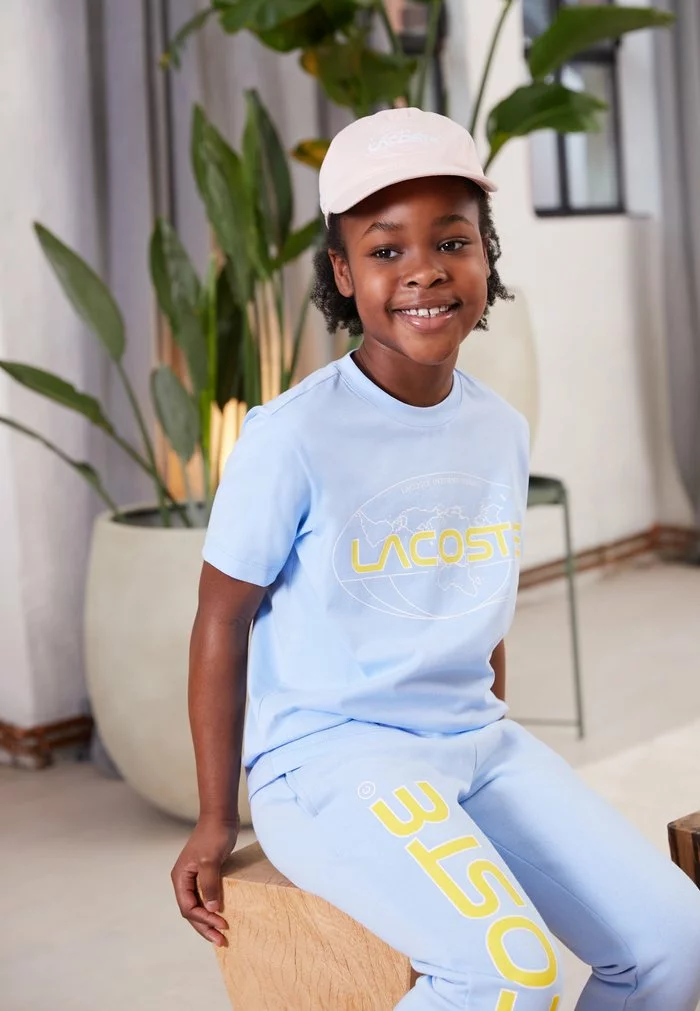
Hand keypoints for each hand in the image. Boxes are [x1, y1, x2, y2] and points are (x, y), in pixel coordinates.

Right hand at [171, 814, 239, 945]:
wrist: (221, 815)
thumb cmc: (214, 834)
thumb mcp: (211, 860)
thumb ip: (209, 884)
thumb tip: (210, 910)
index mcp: (180, 877)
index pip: (188, 907)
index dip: (203, 920)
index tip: (221, 925)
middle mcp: (184, 880)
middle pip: (192, 911)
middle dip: (205, 927)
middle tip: (221, 940)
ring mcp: (194, 877)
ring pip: (198, 906)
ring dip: (209, 920)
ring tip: (222, 934)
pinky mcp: (206, 874)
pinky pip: (206, 896)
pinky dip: (213, 908)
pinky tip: (222, 915)